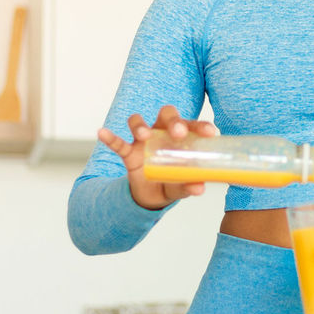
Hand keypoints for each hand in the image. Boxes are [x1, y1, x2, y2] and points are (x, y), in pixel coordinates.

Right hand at [96, 105, 218, 210]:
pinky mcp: (128, 152)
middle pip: (166, 115)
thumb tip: (199, 188)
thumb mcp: (181, 187)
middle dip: (173, 121)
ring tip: (143, 135)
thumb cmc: (172, 182)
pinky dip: (110, 137)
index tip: (210, 133)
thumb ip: (188, 185)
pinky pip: (118, 143)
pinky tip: (102, 132)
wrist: (150, 197)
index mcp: (181, 138)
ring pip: (139, 123)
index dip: (201, 126)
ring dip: (140, 126)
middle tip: (179, 133)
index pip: (192, 125)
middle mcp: (162, 133)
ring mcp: (143, 141)